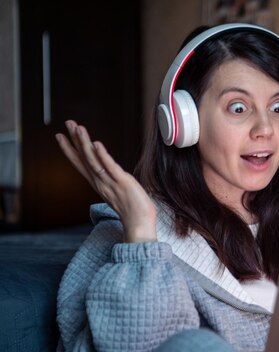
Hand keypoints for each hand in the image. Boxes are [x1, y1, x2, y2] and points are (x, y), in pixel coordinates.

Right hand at [55, 120, 156, 241]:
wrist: (139, 224)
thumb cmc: (132, 209)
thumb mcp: (117, 191)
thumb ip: (110, 180)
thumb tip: (109, 171)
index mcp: (99, 183)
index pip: (81, 164)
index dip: (70, 149)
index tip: (61, 135)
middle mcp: (101, 182)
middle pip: (83, 159)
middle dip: (74, 141)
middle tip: (67, 123)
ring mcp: (110, 182)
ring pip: (93, 160)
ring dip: (84, 143)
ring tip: (78, 128)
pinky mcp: (122, 183)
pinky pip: (109, 167)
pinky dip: (102, 155)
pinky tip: (96, 144)